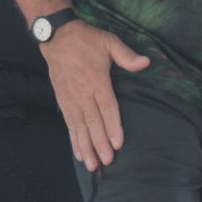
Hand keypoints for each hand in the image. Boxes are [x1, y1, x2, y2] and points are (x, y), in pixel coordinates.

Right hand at [42, 20, 149, 171]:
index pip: (106, 107)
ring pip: (79, 126)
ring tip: (92, 165)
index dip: (112, 125)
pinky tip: (79, 153)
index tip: (117, 143)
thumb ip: (126, 55)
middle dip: (99, 143)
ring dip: (85, 146)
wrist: (56, 37)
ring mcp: (70, 98)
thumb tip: (145, 63)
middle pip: (92, 121)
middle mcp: (82, 92)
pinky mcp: (62, 100)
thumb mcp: (108, 41)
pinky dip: (73, 140)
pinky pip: (69, 124)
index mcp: (96, 79)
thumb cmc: (86, 40)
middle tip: (107, 161)